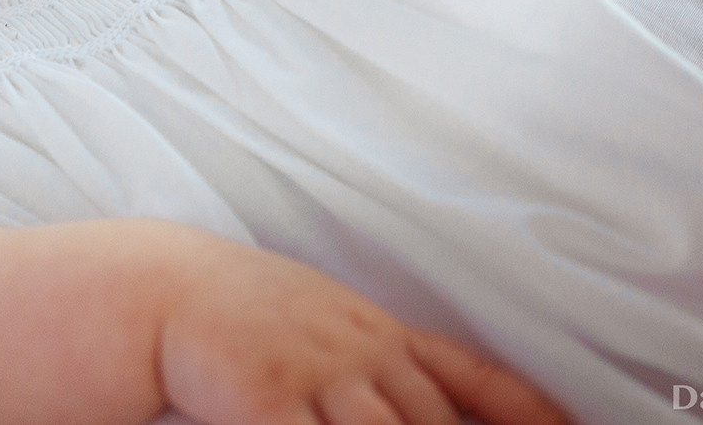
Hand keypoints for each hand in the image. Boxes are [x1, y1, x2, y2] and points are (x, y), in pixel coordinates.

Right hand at [157, 238, 565, 424]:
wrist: (169, 290)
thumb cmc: (254, 315)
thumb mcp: (332, 324)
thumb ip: (387, 365)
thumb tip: (438, 402)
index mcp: (383, 334)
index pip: (478, 379)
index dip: (533, 414)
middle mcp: (363, 353)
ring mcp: (318, 375)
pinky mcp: (269, 399)